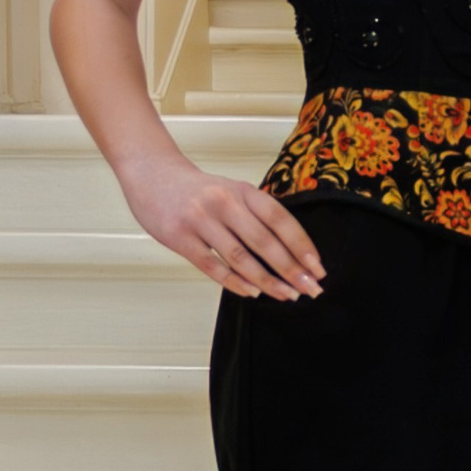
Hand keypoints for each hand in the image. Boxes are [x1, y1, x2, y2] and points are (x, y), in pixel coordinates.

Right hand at [123, 152, 324, 300]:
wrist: (153, 175)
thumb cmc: (199, 190)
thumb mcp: (232, 191)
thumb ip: (256, 215)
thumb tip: (291, 253)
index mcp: (243, 190)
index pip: (280, 219)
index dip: (301, 245)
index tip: (317, 268)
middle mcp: (224, 203)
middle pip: (264, 241)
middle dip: (291, 269)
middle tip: (309, 289)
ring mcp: (201, 220)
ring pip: (240, 257)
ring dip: (267, 280)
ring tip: (286, 295)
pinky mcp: (180, 238)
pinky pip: (212, 266)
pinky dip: (234, 282)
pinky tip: (252, 292)